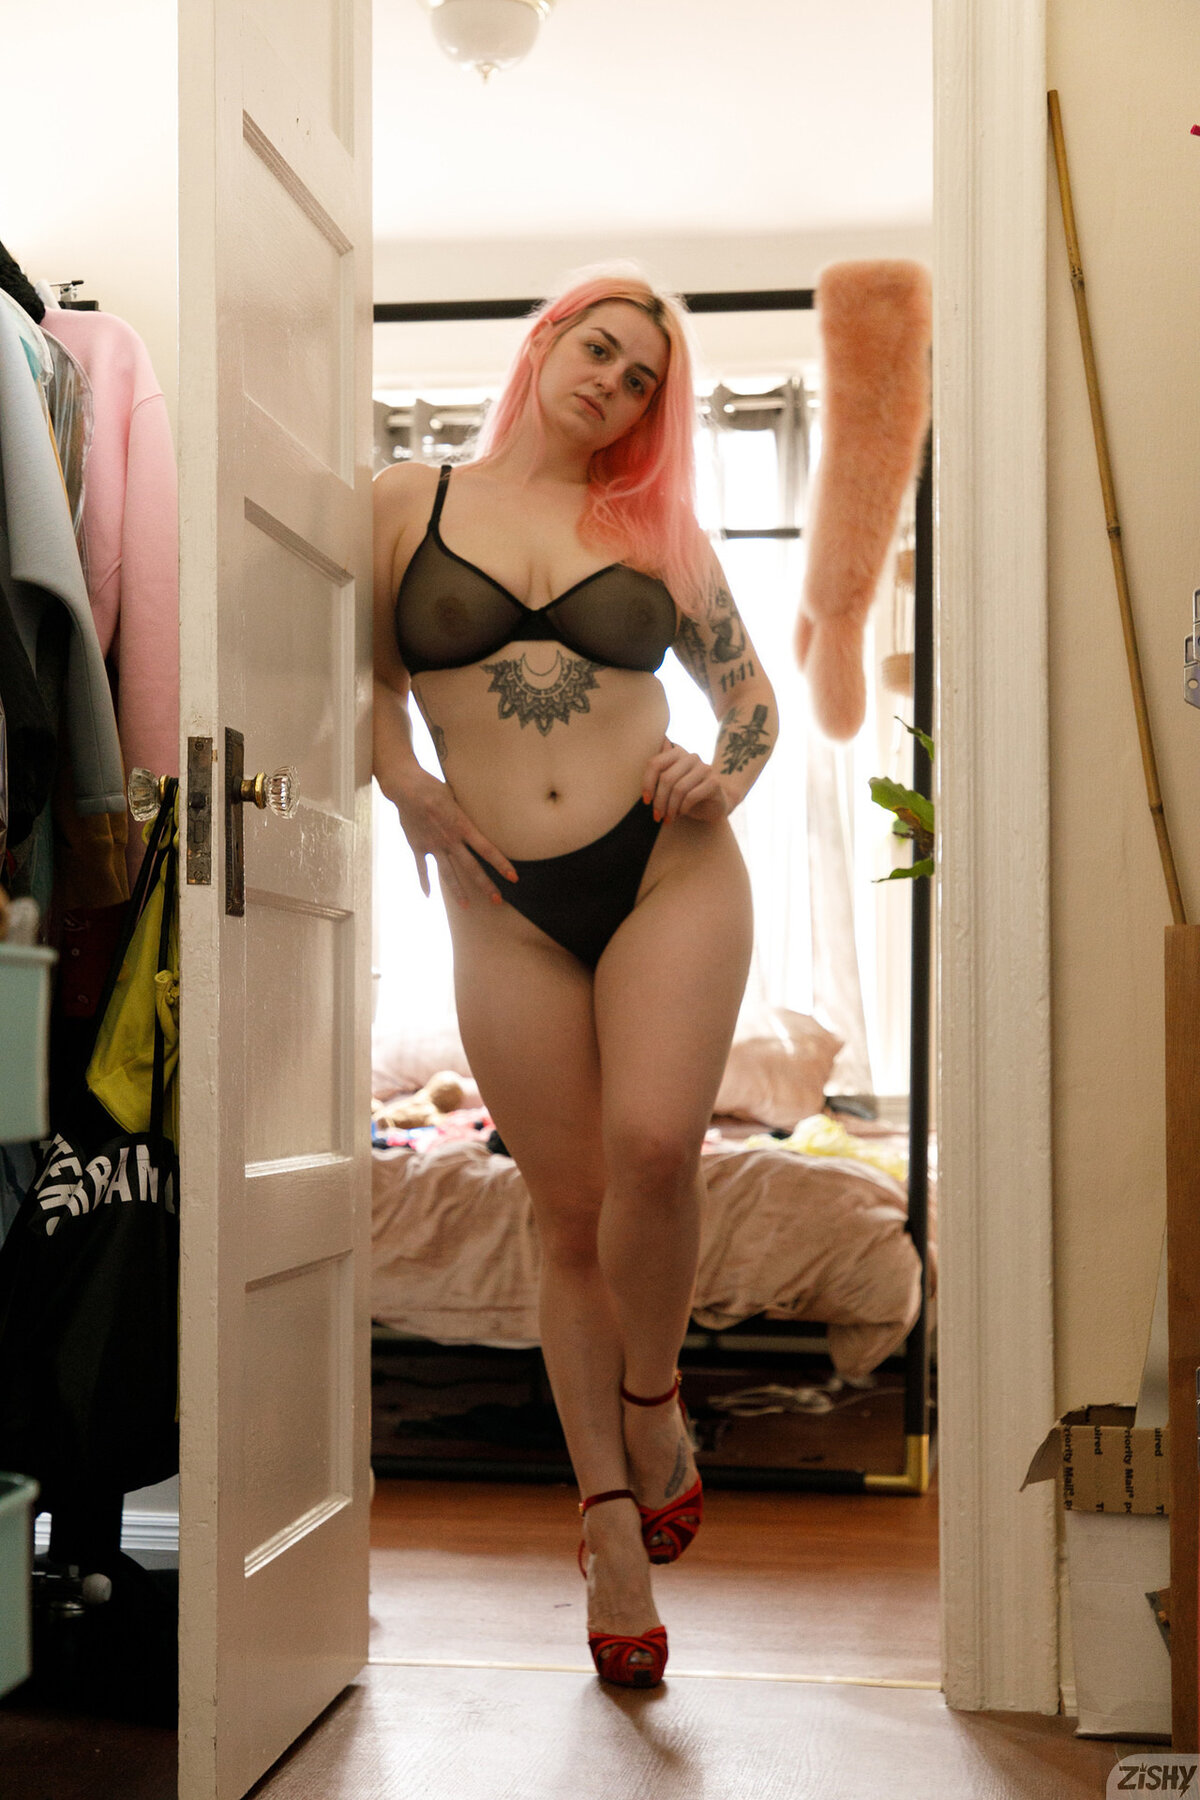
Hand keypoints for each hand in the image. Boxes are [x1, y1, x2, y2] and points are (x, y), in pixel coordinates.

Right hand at [385, 767, 517, 908]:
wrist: (406, 787)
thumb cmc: (434, 787)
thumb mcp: (456, 797)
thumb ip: (465, 814)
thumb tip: (478, 817)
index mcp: (463, 826)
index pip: (487, 849)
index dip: (501, 864)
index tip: (513, 877)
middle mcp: (450, 839)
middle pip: (471, 867)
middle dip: (485, 885)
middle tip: (497, 900)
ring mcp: (433, 845)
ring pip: (448, 873)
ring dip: (458, 891)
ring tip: (466, 906)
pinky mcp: (417, 846)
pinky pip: (422, 868)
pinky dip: (424, 882)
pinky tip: (428, 895)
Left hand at [641, 738, 732, 825]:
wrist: (716, 803)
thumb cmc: (687, 794)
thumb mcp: (670, 783)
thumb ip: (657, 774)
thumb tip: (637, 773)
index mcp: (677, 752)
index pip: (655, 763)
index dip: (647, 783)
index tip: (646, 801)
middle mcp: (691, 757)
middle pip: (666, 778)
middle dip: (659, 801)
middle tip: (657, 816)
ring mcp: (704, 768)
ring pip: (679, 788)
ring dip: (670, 807)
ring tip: (668, 818)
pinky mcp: (714, 782)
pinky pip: (691, 796)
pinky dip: (683, 808)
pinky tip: (681, 814)